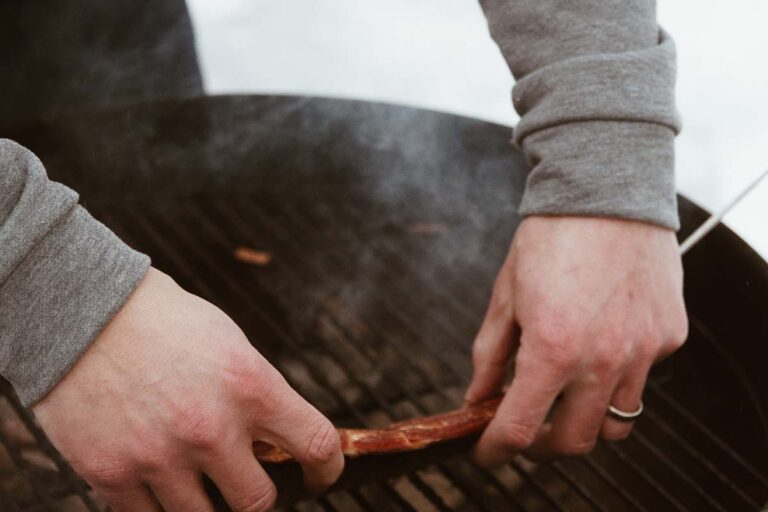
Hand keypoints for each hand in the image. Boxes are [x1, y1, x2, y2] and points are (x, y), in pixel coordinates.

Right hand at [33, 267, 342, 511]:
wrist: (82, 308)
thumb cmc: (163, 321)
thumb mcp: (229, 343)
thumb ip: (256, 395)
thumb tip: (276, 440)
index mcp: (250, 385)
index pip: (315, 443)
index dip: (327, 471)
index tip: (320, 479)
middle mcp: (211, 427)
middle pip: (259, 502)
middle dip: (258, 495)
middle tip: (246, 482)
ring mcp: (160, 456)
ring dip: (206, 504)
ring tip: (194, 477)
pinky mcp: (111, 473)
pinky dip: (157, 505)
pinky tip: (156, 480)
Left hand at [465, 216, 687, 464]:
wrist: (607, 190)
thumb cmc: (550, 237)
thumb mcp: (505, 295)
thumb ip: (490, 354)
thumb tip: (478, 397)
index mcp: (552, 348)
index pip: (520, 428)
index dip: (497, 449)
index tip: (488, 450)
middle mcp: (603, 359)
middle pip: (574, 442)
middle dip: (542, 447)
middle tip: (526, 430)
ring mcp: (642, 351)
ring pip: (616, 423)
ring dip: (584, 421)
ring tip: (564, 396)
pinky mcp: (668, 336)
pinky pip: (642, 379)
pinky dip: (617, 378)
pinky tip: (600, 347)